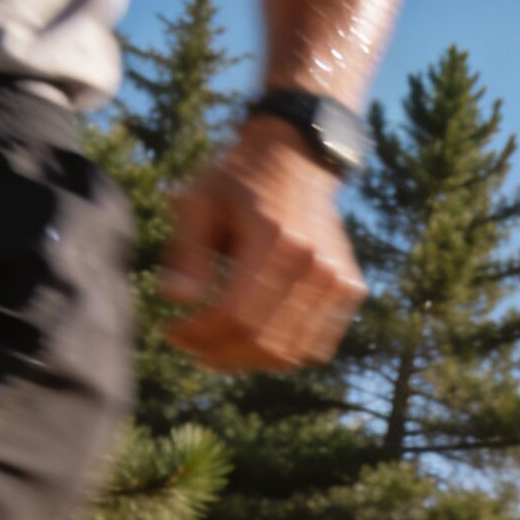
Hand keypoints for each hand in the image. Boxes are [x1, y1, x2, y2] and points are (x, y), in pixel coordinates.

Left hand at [160, 120, 366, 371]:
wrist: (295, 158)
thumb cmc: (236, 182)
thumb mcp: (198, 202)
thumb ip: (185, 251)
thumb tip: (176, 300)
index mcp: (274, 238)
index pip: (235, 314)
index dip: (198, 335)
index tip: (170, 331)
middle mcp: (313, 261)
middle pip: (261, 341)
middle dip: (217, 354)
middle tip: (189, 345)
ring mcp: (337, 278)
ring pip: (289, 354)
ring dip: (246, 361)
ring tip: (216, 347)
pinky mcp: (349, 288)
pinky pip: (315, 347)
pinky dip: (281, 355)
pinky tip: (252, 340)